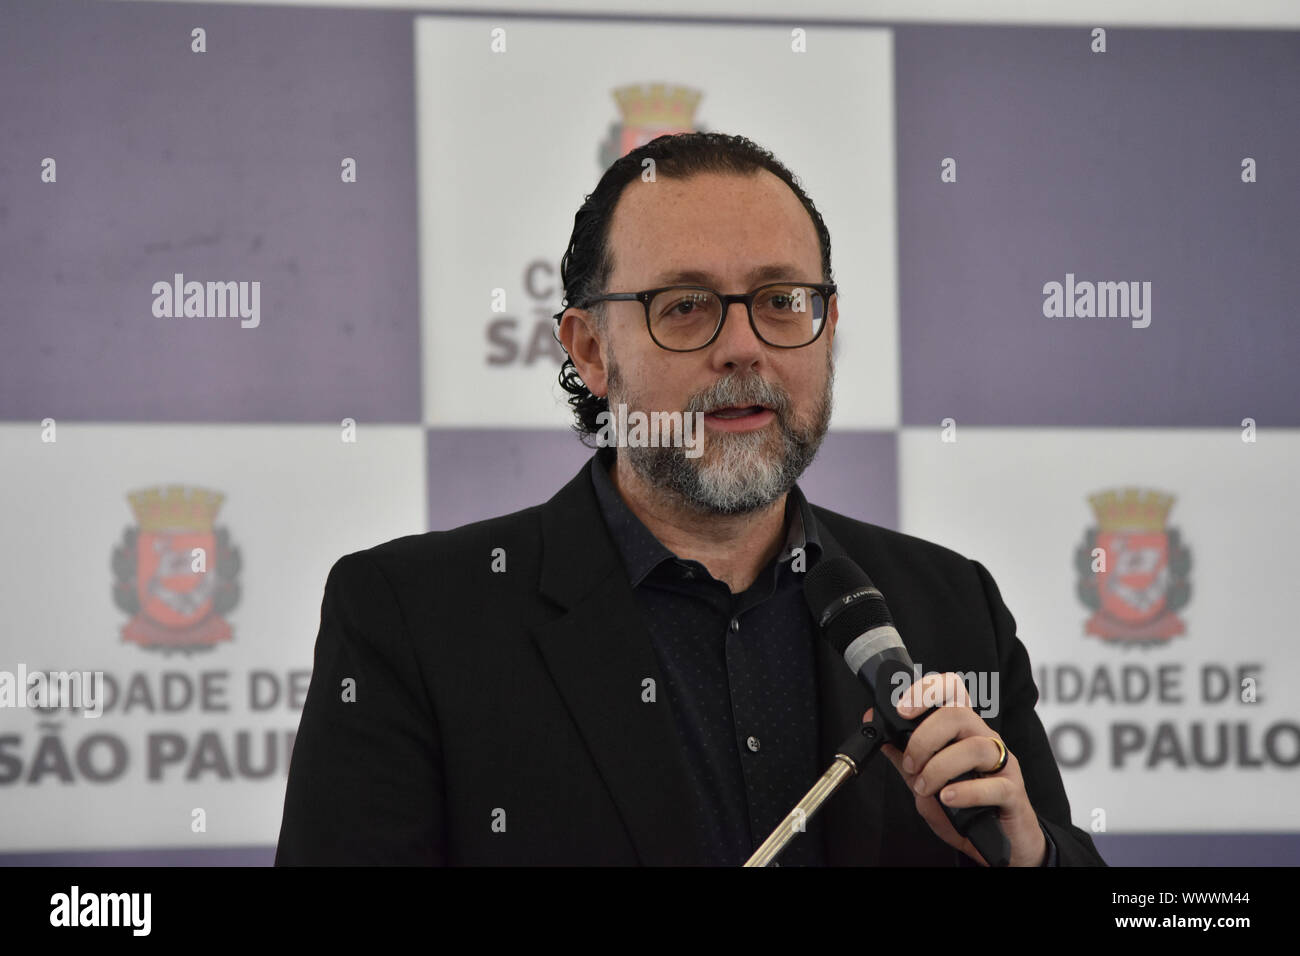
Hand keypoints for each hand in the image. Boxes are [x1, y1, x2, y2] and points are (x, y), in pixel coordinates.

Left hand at [864, 671, 1046, 866]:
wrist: (997, 843)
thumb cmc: (963, 806)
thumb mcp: (925, 779)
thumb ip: (905, 757)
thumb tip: (879, 733)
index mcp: (962, 730)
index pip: (951, 690)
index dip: (926, 691)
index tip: (902, 710)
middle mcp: (984, 739)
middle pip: (958, 714)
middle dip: (925, 738)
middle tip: (912, 764)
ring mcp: (1002, 763)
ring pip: (975, 747)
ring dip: (940, 768)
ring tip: (926, 788)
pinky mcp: (1013, 792)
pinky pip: (993, 785)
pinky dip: (966, 792)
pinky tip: (948, 799)